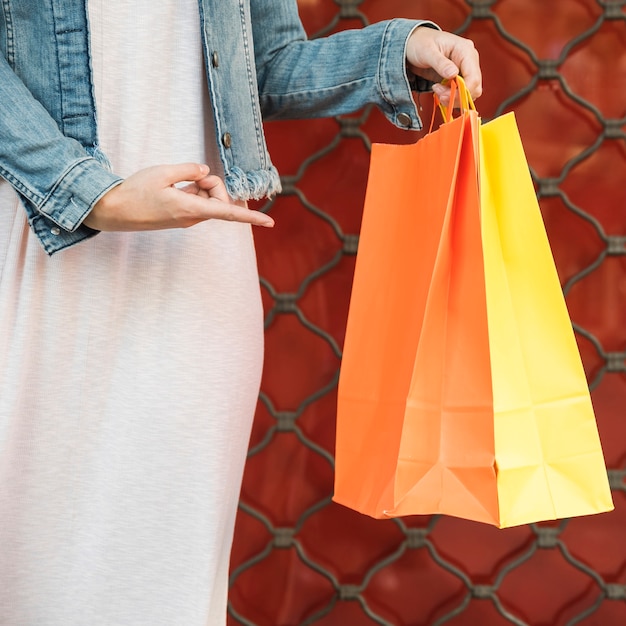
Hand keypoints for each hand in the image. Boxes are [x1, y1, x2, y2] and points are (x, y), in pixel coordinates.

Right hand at [83, 163, 274, 230]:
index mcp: (190, 209)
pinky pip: (198, 202)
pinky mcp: (182, 217)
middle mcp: (193, 218)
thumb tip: (205, 172)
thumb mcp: (162, 173)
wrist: (114, 211)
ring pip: (208, 200)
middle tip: (192, 176)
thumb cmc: (136, 192)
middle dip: (212, 183)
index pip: (227, 213)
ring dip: (200, 186)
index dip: (251, 217)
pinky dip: (193, 191)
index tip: (270, 222)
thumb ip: (188, 170)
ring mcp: (187, 219)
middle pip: (219, 199)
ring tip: (176, 183)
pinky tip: (176, 187)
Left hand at [406, 26, 481, 105]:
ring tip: (437, 90)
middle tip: (440, 94)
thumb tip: (453, 74)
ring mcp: (463, 70)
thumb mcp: (428, 51)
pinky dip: (449, 97)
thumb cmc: (421, 42)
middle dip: (456, 96)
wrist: (413, 45)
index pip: (473, 77)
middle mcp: (468, 61)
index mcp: (465, 51)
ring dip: (452, 98)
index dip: (463, 91)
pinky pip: (459, 93)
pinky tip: (438, 91)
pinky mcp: (456, 78)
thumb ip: (440, 63)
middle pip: (473, 87)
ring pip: (467, 93)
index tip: (446, 96)